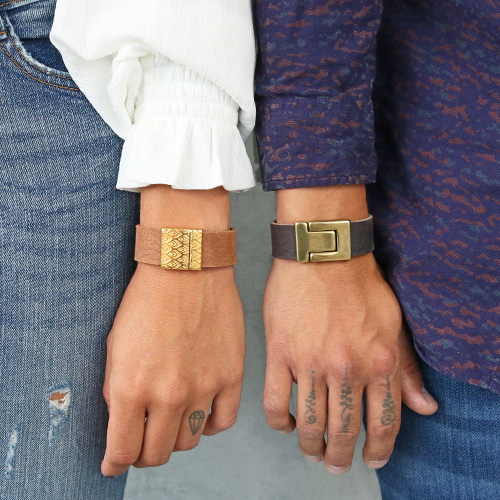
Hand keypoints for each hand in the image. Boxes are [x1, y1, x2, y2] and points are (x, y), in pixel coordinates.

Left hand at [100, 185, 243, 477]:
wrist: (187, 266)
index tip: (115, 463)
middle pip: (157, 454)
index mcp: (132, 388)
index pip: (122, 451)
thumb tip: (123, 422)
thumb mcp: (115, 345)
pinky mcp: (231, 375)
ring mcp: (204, 387)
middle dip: (143, 454)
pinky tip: (200, 414)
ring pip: (189, 441)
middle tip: (141, 443)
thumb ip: (117, 390)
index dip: (115, 462)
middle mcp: (168, 395)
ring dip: (175, 438)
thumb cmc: (147, 300)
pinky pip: (223, 422)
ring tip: (170, 420)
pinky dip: (209, 425)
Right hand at [263, 254, 437, 473]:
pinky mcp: (280, 353)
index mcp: (379, 362)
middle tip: (335, 463)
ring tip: (312, 451)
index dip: (378, 450)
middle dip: (340, 456)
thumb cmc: (359, 284)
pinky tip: (287, 424)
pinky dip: (280, 423)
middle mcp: (347, 368)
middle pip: (344, 432)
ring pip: (310, 424)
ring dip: (312, 446)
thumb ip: (407, 369)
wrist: (323, 252)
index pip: (383, 424)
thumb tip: (425, 408)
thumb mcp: (393, 323)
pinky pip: (276, 403)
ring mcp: (311, 363)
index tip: (371, 460)